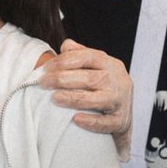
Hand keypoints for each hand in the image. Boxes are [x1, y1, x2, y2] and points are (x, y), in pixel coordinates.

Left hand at [40, 38, 133, 159]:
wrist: (123, 116)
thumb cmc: (104, 87)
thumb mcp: (96, 67)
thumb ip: (81, 55)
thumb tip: (66, 45)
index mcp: (110, 64)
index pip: (87, 57)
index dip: (64, 61)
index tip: (45, 68)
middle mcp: (118, 81)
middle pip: (90, 78)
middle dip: (63, 79)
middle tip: (43, 83)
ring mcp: (121, 102)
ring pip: (97, 100)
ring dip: (74, 98)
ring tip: (54, 98)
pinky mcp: (121, 122)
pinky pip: (106, 122)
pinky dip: (91, 121)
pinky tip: (75, 119)